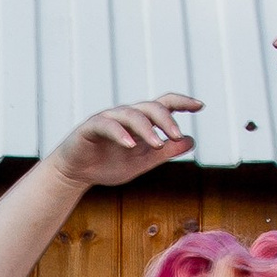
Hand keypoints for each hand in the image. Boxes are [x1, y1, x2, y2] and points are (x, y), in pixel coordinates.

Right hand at [48, 94, 201, 188]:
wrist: (77, 173)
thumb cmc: (109, 164)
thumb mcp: (144, 161)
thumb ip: (166, 151)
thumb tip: (191, 141)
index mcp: (141, 121)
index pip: (164, 104)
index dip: (182, 102)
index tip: (200, 106)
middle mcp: (126, 115)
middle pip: (151, 107)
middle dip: (167, 120)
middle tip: (178, 136)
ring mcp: (108, 119)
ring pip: (131, 114)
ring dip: (147, 128)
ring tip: (158, 144)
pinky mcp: (90, 127)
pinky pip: (107, 125)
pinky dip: (120, 134)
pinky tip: (130, 145)